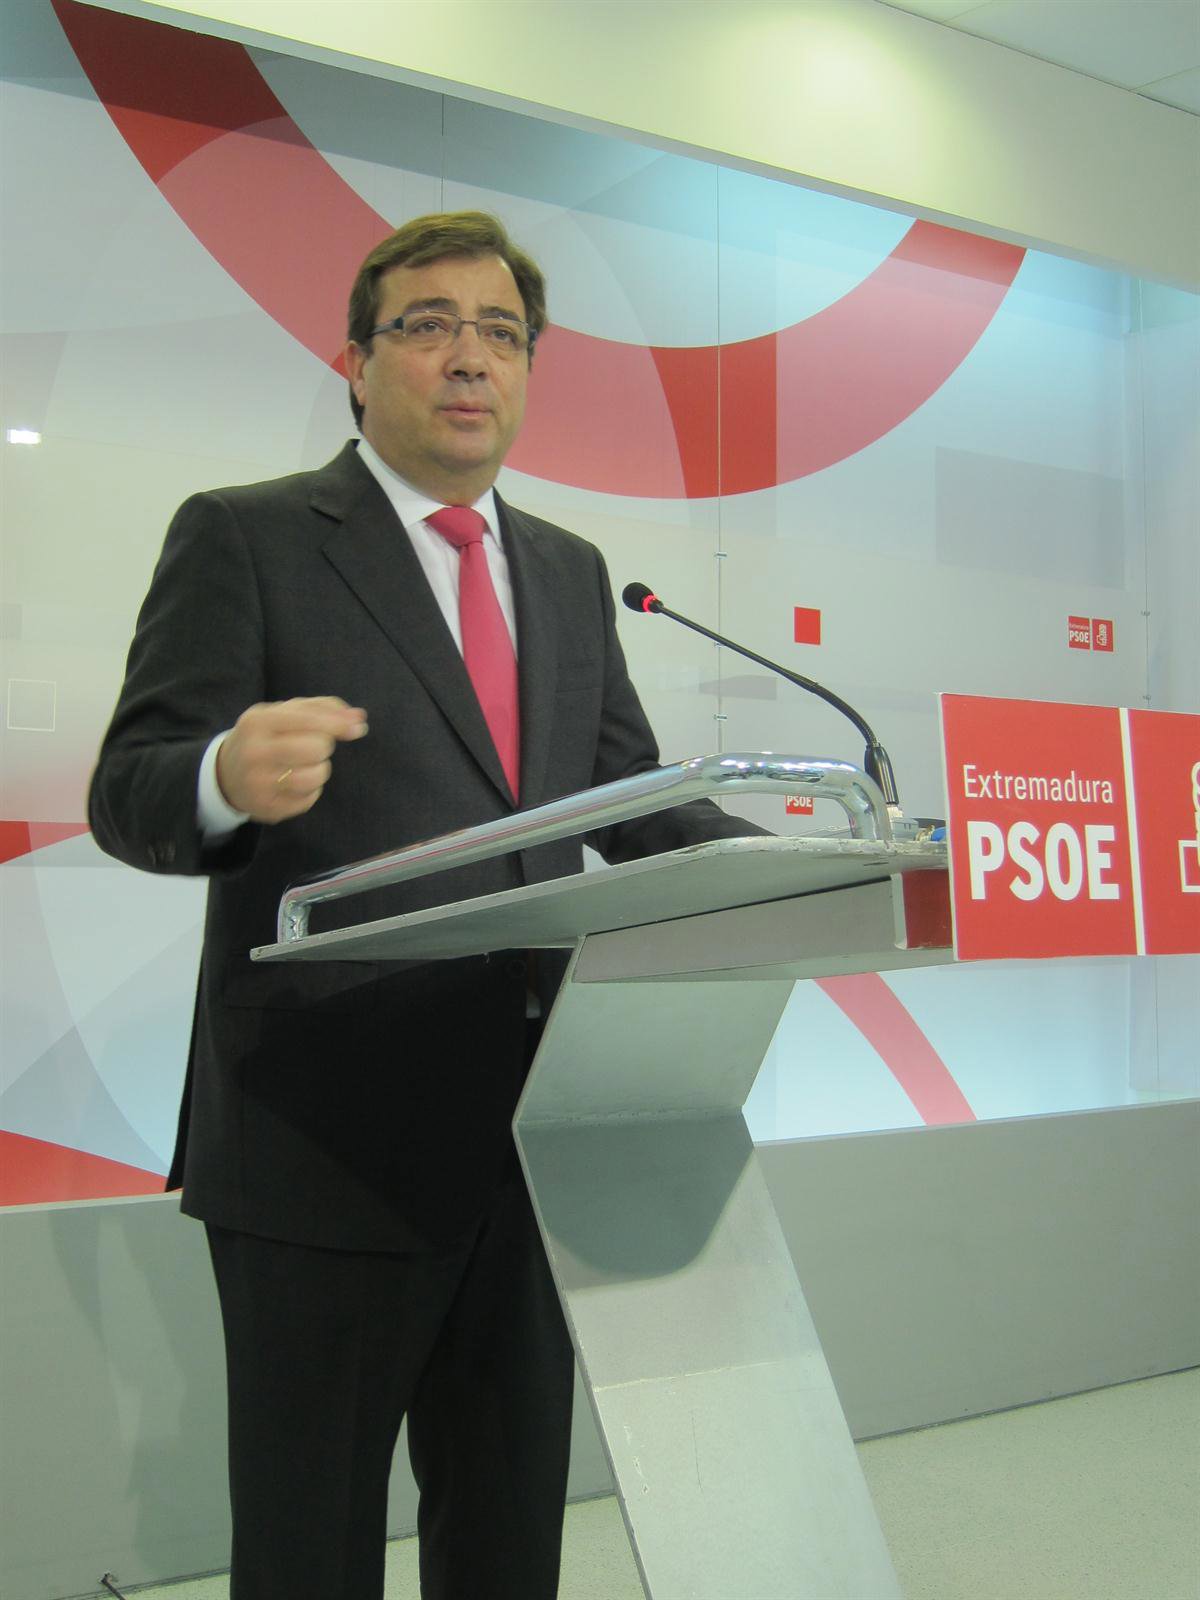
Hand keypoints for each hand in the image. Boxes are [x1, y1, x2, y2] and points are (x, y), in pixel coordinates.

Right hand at [215, 696, 367, 822]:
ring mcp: (259, 784)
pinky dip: (310, 790)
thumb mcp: (283, 713)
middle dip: (323, 746)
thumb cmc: (264, 736)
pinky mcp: (269, 809)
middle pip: (317, 748)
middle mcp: (255, 752)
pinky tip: (292, 784)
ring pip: (317, 776)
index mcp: (258, 722)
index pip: (308, 720)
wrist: (225, 774)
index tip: (358, 728)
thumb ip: (321, 709)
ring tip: (302, 765)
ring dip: (319, 770)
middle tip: (311, 747)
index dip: (338, 724)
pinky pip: (310, 799)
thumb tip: (358, 718)